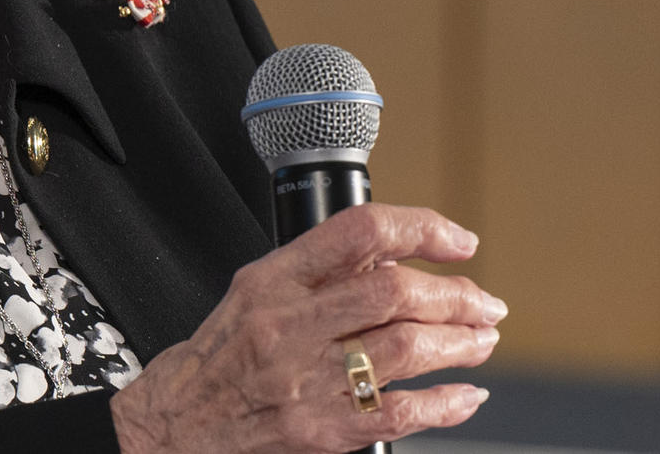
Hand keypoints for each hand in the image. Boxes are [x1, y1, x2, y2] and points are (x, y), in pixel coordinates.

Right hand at [109, 204, 502, 453]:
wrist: (174, 428)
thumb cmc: (220, 357)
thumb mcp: (256, 291)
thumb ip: (320, 271)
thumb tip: (399, 258)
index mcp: (275, 279)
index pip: (360, 232)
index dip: (421, 228)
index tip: (459, 240)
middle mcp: (290, 324)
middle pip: (394, 291)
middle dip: (455, 295)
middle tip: (485, 303)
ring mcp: (305, 380)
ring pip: (404, 348)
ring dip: (459, 342)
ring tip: (481, 340)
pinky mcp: (319, 432)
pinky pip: (398, 413)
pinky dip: (444, 403)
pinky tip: (465, 395)